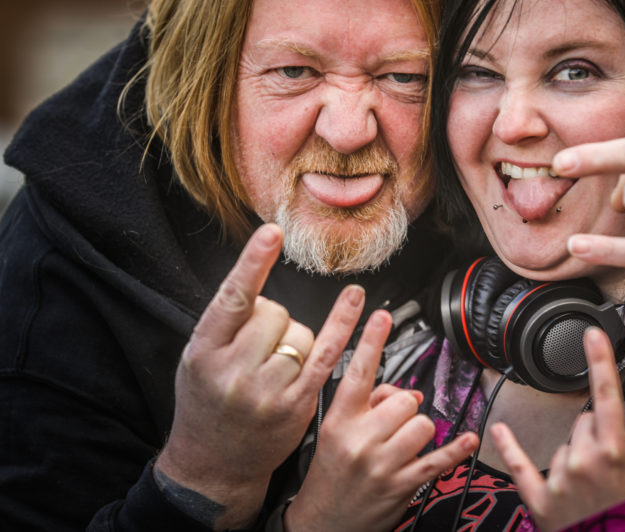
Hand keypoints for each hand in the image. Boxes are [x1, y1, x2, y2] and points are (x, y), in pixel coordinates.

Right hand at [155, 224, 362, 529]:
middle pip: (273, 313)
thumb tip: (254, 284)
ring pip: (300, 332)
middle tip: (259, 346)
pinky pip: (328, 355)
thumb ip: (222, 326)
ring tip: (274, 364)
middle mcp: (234, 371)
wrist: (213, 464)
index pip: (232, 299)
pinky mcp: (297, 403)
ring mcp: (268, 390)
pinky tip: (356, 302)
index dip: (253, 263)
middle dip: (272, 319)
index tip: (271, 233)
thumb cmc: (204, 405)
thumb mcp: (195, 360)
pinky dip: (344, 326)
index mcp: (203, 352)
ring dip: (294, 338)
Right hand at [285, 309, 479, 531]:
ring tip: (402, 444)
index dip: (369, 340)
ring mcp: (381, 464)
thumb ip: (365, 404)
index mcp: (339, 420)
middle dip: (405, 408)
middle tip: (391, 422)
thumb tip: (403, 393)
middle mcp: (359, 439)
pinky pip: (437, 460)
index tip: (380, 314)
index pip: (357, 372)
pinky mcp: (401, 486)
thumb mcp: (333, 432)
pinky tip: (468, 440)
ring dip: (419, 431)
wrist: (321, 523)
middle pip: (405, 399)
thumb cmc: (329, 473)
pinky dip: (457, 449)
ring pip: (423, 425)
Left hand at [491, 328, 624, 531]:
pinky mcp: (542, 499)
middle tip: (609, 465)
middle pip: (583, 423)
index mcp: (616, 451)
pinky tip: (499, 431)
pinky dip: (509, 447)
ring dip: (575, 458)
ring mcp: (560, 479)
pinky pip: (520, 465)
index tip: (592, 335)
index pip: (607, 395)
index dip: (601, 360)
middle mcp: (584, 460)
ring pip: (563, 446)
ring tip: (592, 487)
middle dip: (594, 436)